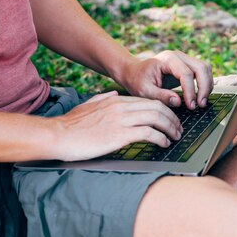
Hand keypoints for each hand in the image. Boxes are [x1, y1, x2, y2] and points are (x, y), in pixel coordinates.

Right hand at [50, 91, 182, 160]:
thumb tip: (113, 92)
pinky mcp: (120, 135)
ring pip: (157, 118)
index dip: (164, 110)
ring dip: (170, 128)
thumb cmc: (71, 125)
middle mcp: (121, 107)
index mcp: (115, 100)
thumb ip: (102, 98)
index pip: (148, 101)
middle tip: (178, 129)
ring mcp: (121, 120)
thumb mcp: (87, 105)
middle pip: (157, 108)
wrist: (58, 135)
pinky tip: (164, 144)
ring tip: (175, 137)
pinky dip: (160, 138)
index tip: (170, 120)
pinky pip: (149, 133)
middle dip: (172, 119)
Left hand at [119, 50, 212, 109]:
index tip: (191, 106)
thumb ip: (161, 96)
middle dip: (204, 87)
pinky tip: (199, 96)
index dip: (191, 91)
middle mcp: (178, 56)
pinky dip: (205, 83)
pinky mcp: (187, 64)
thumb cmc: (137, 80)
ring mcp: (184, 58)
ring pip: (205, 68)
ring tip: (201, 102)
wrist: (134, 72)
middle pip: (201, 67)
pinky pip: (202, 71)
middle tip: (200, 105)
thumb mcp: (144, 91)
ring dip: (207, 85)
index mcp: (167, 59)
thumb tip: (178, 102)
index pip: (186, 73)